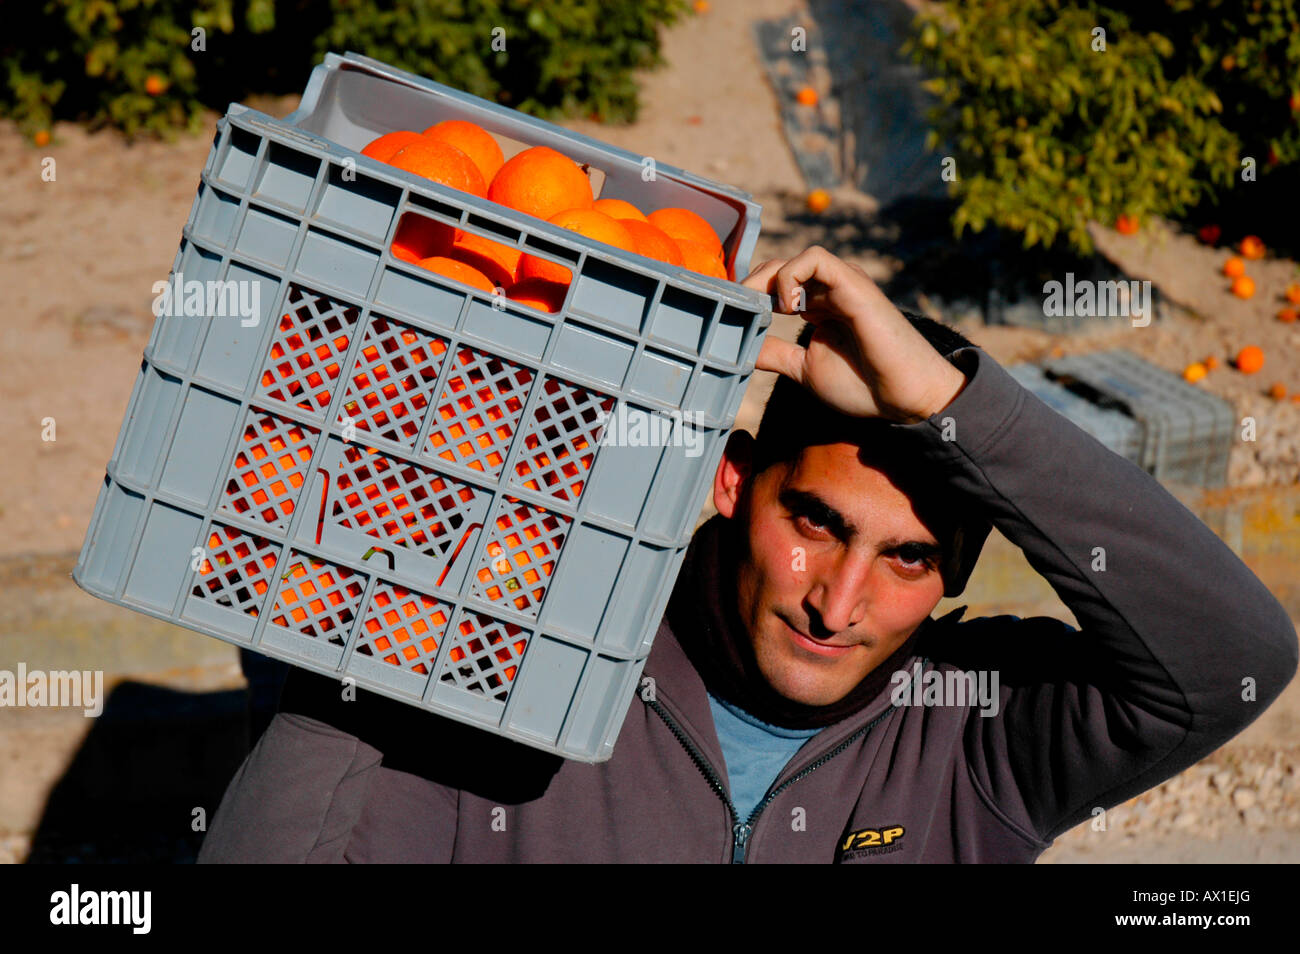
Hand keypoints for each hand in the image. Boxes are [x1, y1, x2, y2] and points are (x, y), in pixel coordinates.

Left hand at [742, 247, 967, 423]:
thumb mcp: (805, 369)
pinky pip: (815, 258)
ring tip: (761, 312)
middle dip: (751, 287)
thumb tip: (743, 348)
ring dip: (766, 280)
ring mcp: (842, 283)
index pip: (775, 286)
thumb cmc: (864, 385)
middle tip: (737, 312)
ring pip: (793, 260)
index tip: (731, 317)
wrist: (904, 396)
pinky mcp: (852, 283)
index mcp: (819, 306)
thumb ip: (776, 354)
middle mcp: (830, 289)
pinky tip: (788, 308)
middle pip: (778, 269)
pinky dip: (791, 277)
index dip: (750, 297)